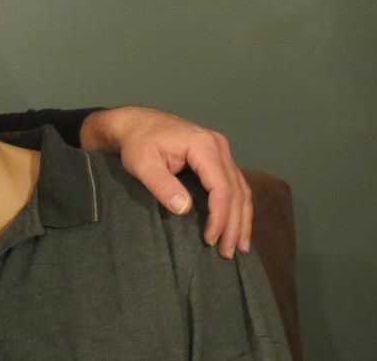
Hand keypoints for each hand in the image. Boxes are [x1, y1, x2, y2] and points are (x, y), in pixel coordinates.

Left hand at [81, 107, 250, 258]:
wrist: (135, 124)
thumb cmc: (137, 143)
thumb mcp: (142, 163)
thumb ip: (162, 185)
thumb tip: (184, 209)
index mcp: (203, 145)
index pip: (221, 187)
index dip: (219, 216)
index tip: (210, 239)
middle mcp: (219, 146)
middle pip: (236, 190)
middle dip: (234, 224)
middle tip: (228, 253)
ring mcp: (220, 151)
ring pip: (241, 189)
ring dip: (242, 219)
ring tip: (239, 247)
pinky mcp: (217, 158)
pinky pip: (235, 185)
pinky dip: (238, 207)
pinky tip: (237, 226)